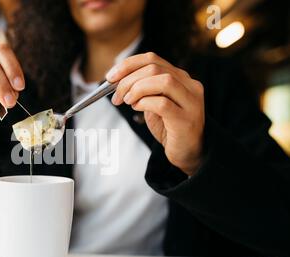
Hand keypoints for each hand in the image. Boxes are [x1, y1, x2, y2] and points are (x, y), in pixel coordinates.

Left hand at [106, 52, 204, 175]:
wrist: (187, 151)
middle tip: (117, 96)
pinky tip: (137, 109)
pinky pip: (162, 104)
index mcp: (180, 77)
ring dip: (138, 89)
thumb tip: (117, 81)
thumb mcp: (154, 103)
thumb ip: (143, 89)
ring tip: (128, 102)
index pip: (152, 59)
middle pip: (154, 68)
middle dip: (128, 80)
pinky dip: (144, 103)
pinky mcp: (186, 119)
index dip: (128, 65)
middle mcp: (189, 85)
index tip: (110, 77)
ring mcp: (191, 101)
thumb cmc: (169, 127)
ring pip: (163, 81)